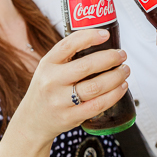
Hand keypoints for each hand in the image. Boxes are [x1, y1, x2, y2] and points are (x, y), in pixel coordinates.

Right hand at [19, 29, 129, 143]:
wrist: (32, 121)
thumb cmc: (46, 89)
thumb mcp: (48, 68)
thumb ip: (67, 56)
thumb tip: (99, 41)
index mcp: (47, 64)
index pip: (68, 45)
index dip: (89, 37)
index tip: (105, 34)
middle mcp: (52, 81)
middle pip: (86, 66)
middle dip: (110, 59)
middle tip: (122, 55)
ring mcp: (60, 101)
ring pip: (95, 87)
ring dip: (115, 77)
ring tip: (124, 71)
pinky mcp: (70, 117)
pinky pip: (97, 105)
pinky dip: (113, 95)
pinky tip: (121, 88)